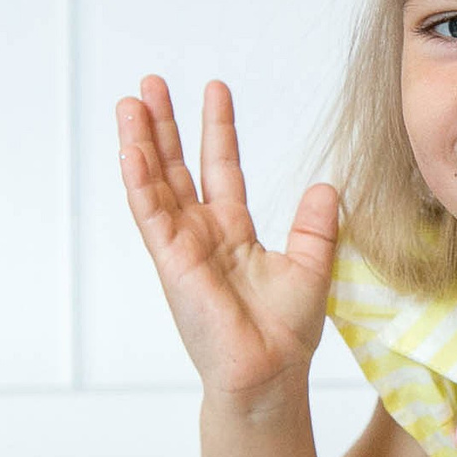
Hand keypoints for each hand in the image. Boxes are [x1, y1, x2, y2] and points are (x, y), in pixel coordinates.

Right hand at [117, 75, 337, 404]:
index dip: (218, 128)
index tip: (214, 88)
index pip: (221, 169)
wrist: (270, 374)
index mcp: (232, 233)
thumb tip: (326, 185)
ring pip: (155, 183)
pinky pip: (150, 215)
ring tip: (131, 101)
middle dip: (164, 125)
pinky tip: (129, 150)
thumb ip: (316, 225)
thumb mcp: (312, 266)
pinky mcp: (171, 263)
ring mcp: (182, 247)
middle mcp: (201, 235)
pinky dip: (138, 181)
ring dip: (141, 142)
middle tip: (150, 83)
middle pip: (177, 167)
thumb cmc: (285, 334)